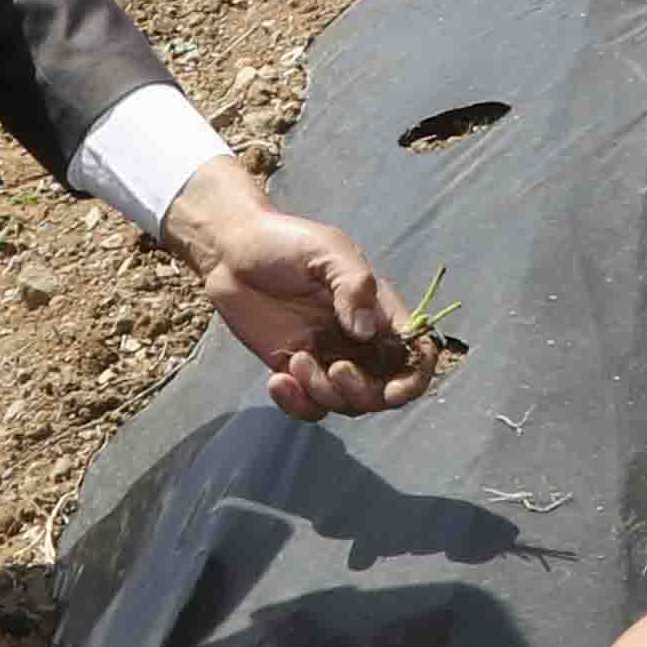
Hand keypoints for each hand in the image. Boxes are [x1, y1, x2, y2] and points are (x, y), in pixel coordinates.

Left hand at [164, 161, 438, 418]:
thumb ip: (353, 285)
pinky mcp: (295, 369)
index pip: (415, 351)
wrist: (230, 251)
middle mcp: (359, 339)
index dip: (414, 378)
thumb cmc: (283, 241)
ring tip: (296, 361)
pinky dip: (296, 404)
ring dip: (324, 394)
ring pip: (345, 402)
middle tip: (335, 370)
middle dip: (363, 392)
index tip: (392, 391)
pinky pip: (308, 406)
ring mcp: (327, 357)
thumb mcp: (325, 250)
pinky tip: (277, 380)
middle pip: (383, 389)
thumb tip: (366, 333)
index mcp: (378, 310)